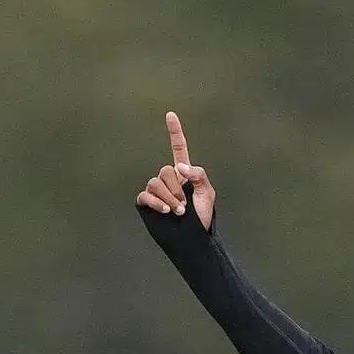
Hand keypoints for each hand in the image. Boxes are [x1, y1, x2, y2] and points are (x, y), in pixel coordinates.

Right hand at [135, 111, 215, 230]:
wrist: (192, 238)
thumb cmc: (202, 217)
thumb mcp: (208, 193)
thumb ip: (198, 175)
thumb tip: (179, 167)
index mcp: (184, 173)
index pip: (178, 148)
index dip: (175, 132)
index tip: (170, 115)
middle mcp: (169, 179)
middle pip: (165, 171)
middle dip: (177, 190)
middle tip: (186, 205)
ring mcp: (157, 191)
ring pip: (155, 183)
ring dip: (169, 199)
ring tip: (178, 212)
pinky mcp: (147, 203)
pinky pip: (145, 195)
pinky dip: (155, 203)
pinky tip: (165, 211)